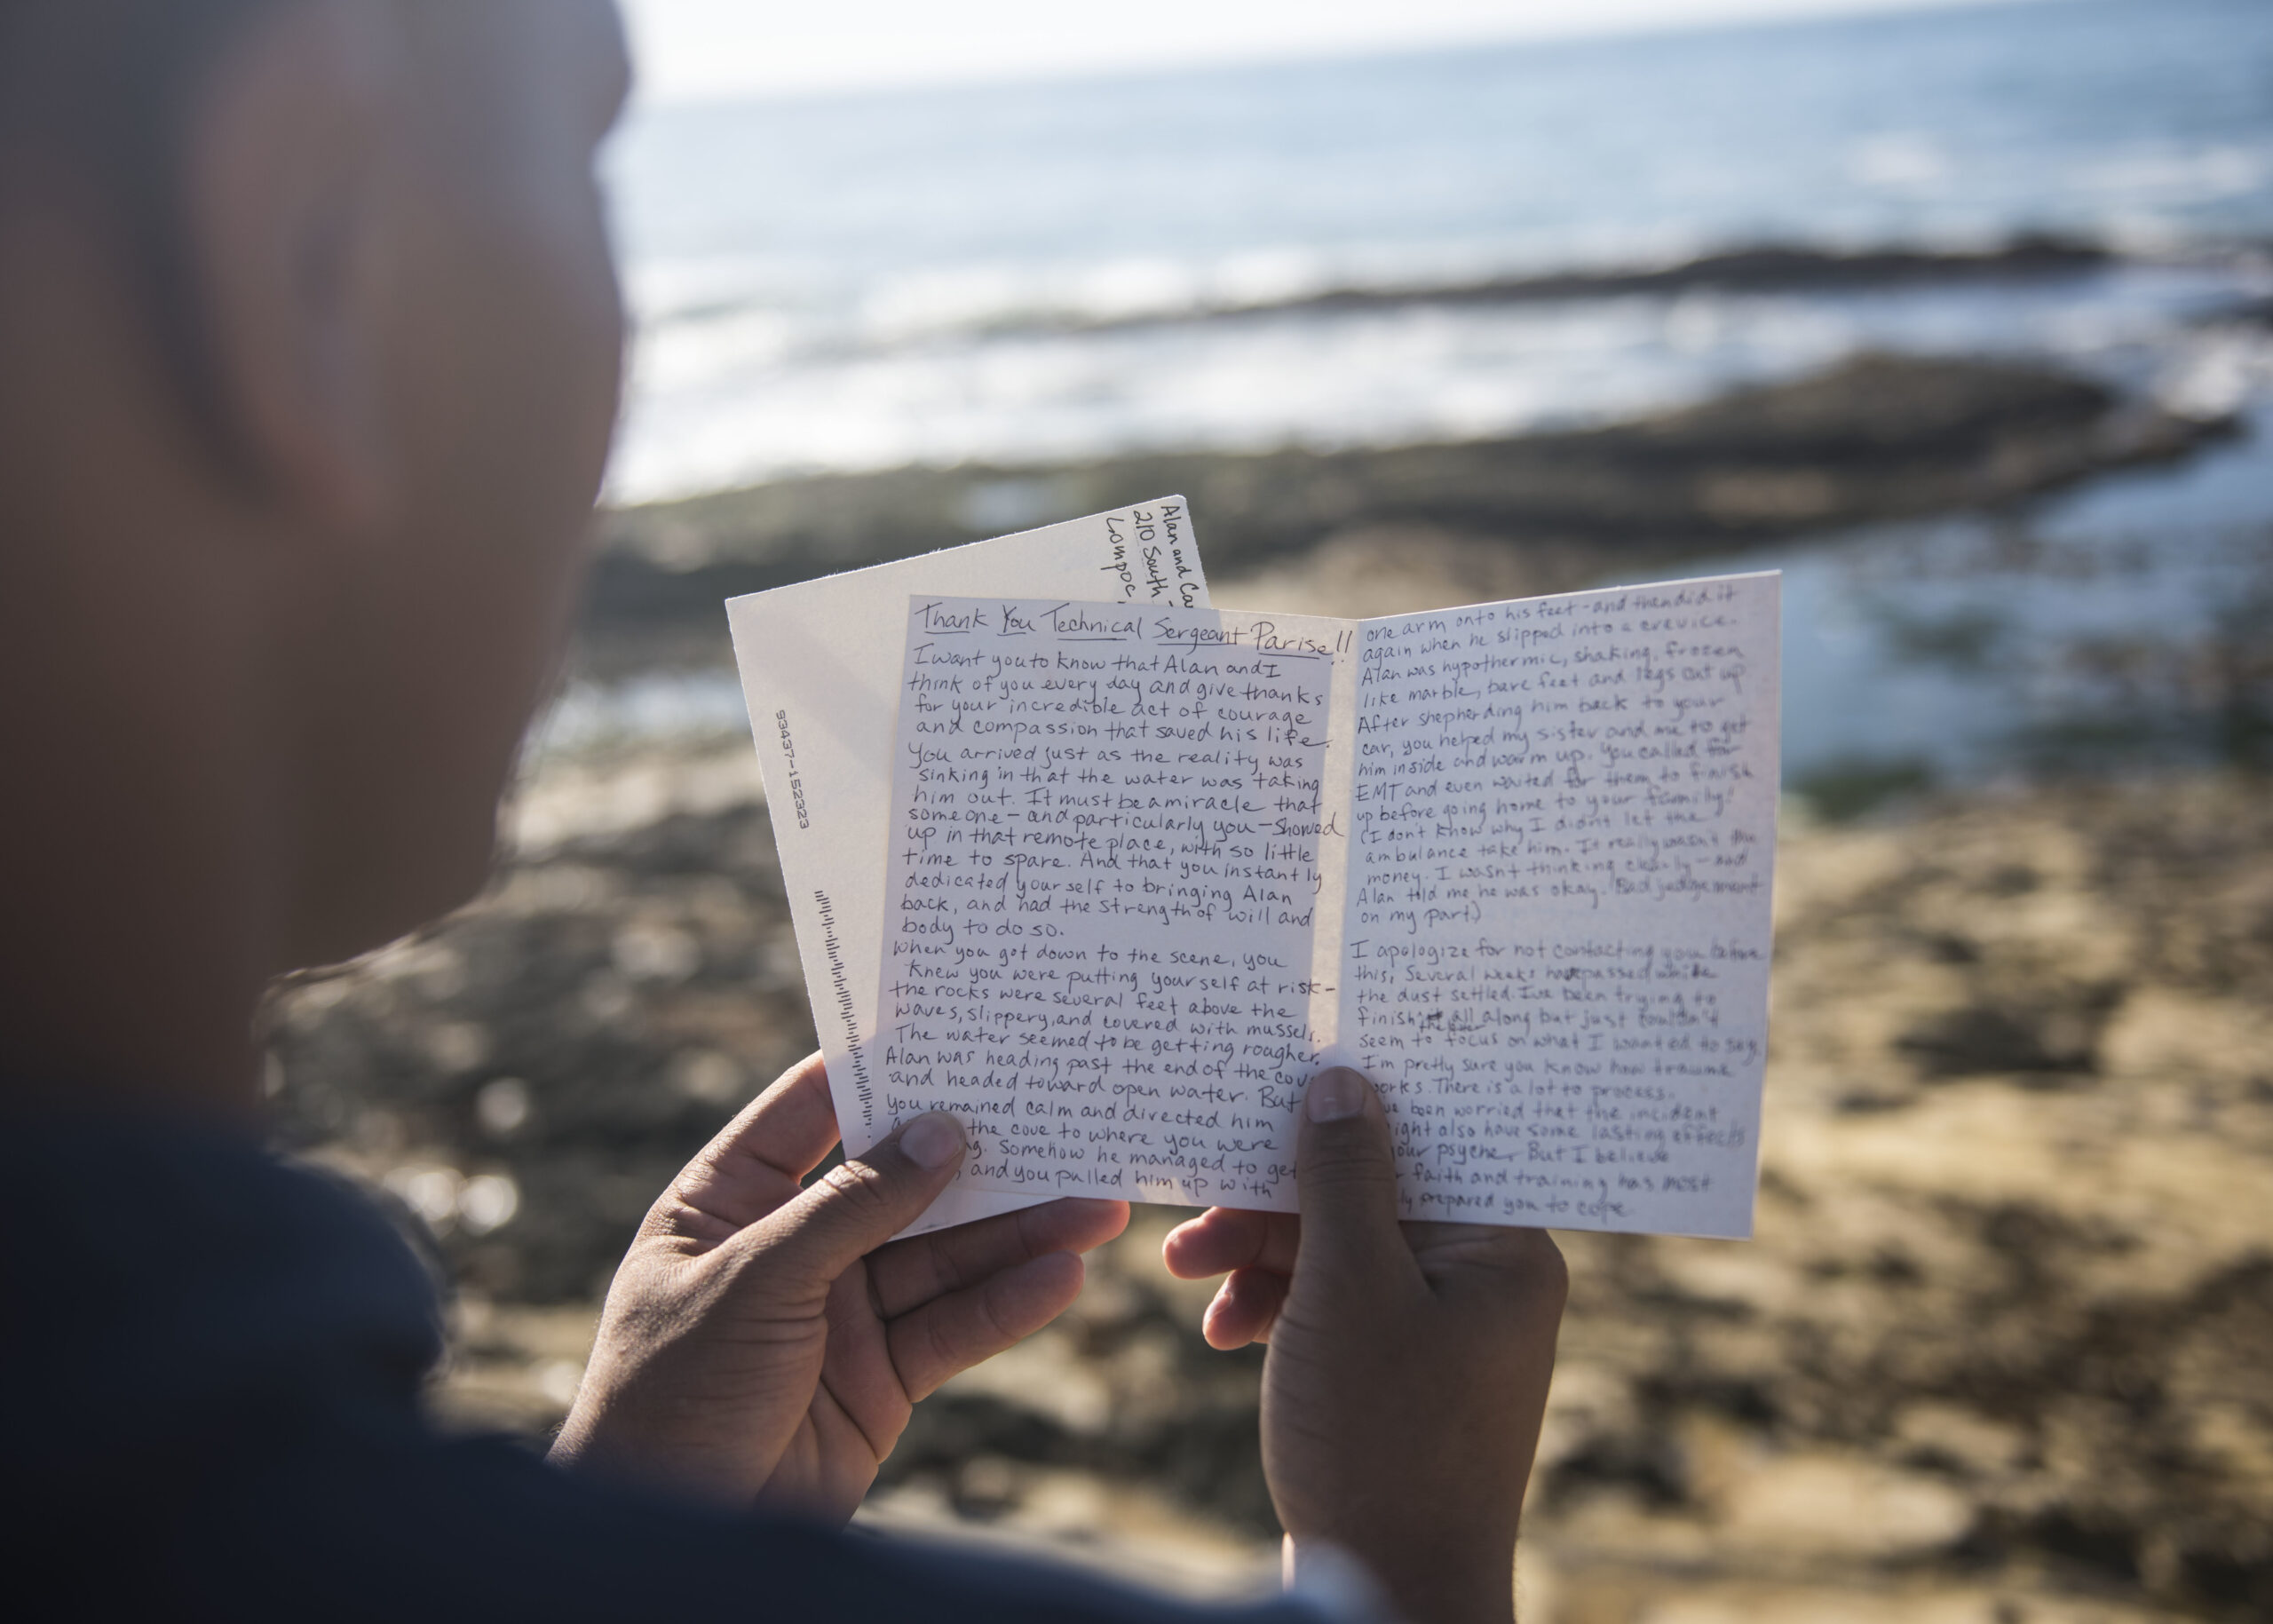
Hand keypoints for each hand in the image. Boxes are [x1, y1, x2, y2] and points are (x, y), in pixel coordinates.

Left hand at [549, 1052, 1127, 1522]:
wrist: (668, 1536)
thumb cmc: (669, 1393)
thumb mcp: (753, 1280)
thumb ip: (852, 1206)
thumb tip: (941, 1132)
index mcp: (727, 1201)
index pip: (810, 1111)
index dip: (880, 1068)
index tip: (957, 1027)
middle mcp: (788, 1246)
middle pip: (898, 1185)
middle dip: (979, 1158)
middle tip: (1060, 1119)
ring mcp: (837, 1313)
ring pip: (942, 1258)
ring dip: (1017, 1233)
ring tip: (1095, 1205)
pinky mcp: (877, 1379)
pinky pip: (951, 1329)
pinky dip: (1007, 1305)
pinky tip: (1061, 1277)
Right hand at [1164, 1068, 1566, 1623]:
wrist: (1389, 1595)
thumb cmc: (1382, 1444)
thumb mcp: (1347, 1291)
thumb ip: (1342, 1179)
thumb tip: (1340, 1081)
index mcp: (1504, 1249)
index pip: (1430, 1138)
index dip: (1353, 1108)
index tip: (1278, 1084)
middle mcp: (1485, 1280)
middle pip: (1372, 1192)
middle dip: (1276, 1200)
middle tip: (1197, 1207)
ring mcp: (1443, 1328)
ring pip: (1341, 1247)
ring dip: (1260, 1252)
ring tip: (1185, 1270)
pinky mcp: (1401, 1371)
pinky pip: (1336, 1304)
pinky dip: (1277, 1306)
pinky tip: (1222, 1330)